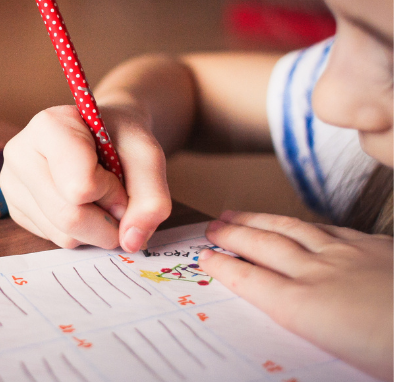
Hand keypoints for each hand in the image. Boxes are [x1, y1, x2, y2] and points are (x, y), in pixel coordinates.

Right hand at [0, 104, 170, 251]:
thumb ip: (152, 198)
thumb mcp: (148, 157)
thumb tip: (131, 242)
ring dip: (96, 228)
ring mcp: (12, 184)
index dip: (112, 192)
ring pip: (63, 235)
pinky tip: (83, 203)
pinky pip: (54, 240)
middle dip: (107, 220)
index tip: (119, 175)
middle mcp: (20, 153)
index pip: (80, 187)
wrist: (106, 133)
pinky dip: (81, 232)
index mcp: (49, 126)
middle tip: (119, 199)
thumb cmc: (122, 138)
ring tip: (100, 196)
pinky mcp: (16, 209)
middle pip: (69, 217)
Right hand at [199, 211, 392, 380]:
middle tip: (213, 226)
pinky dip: (301, 224)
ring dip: (260, 221)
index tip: (205, 257)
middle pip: (266, 247)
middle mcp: (321, 274)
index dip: (226, 267)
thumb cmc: (393, 353)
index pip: (254, 282)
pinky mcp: (373, 246)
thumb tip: (291, 319)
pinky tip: (296, 223)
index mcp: (310, 309)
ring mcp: (347, 255)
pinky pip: (326, 228)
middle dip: (234, 235)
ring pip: (291, 229)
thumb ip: (313, 333)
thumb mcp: (348, 365)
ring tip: (238, 214)